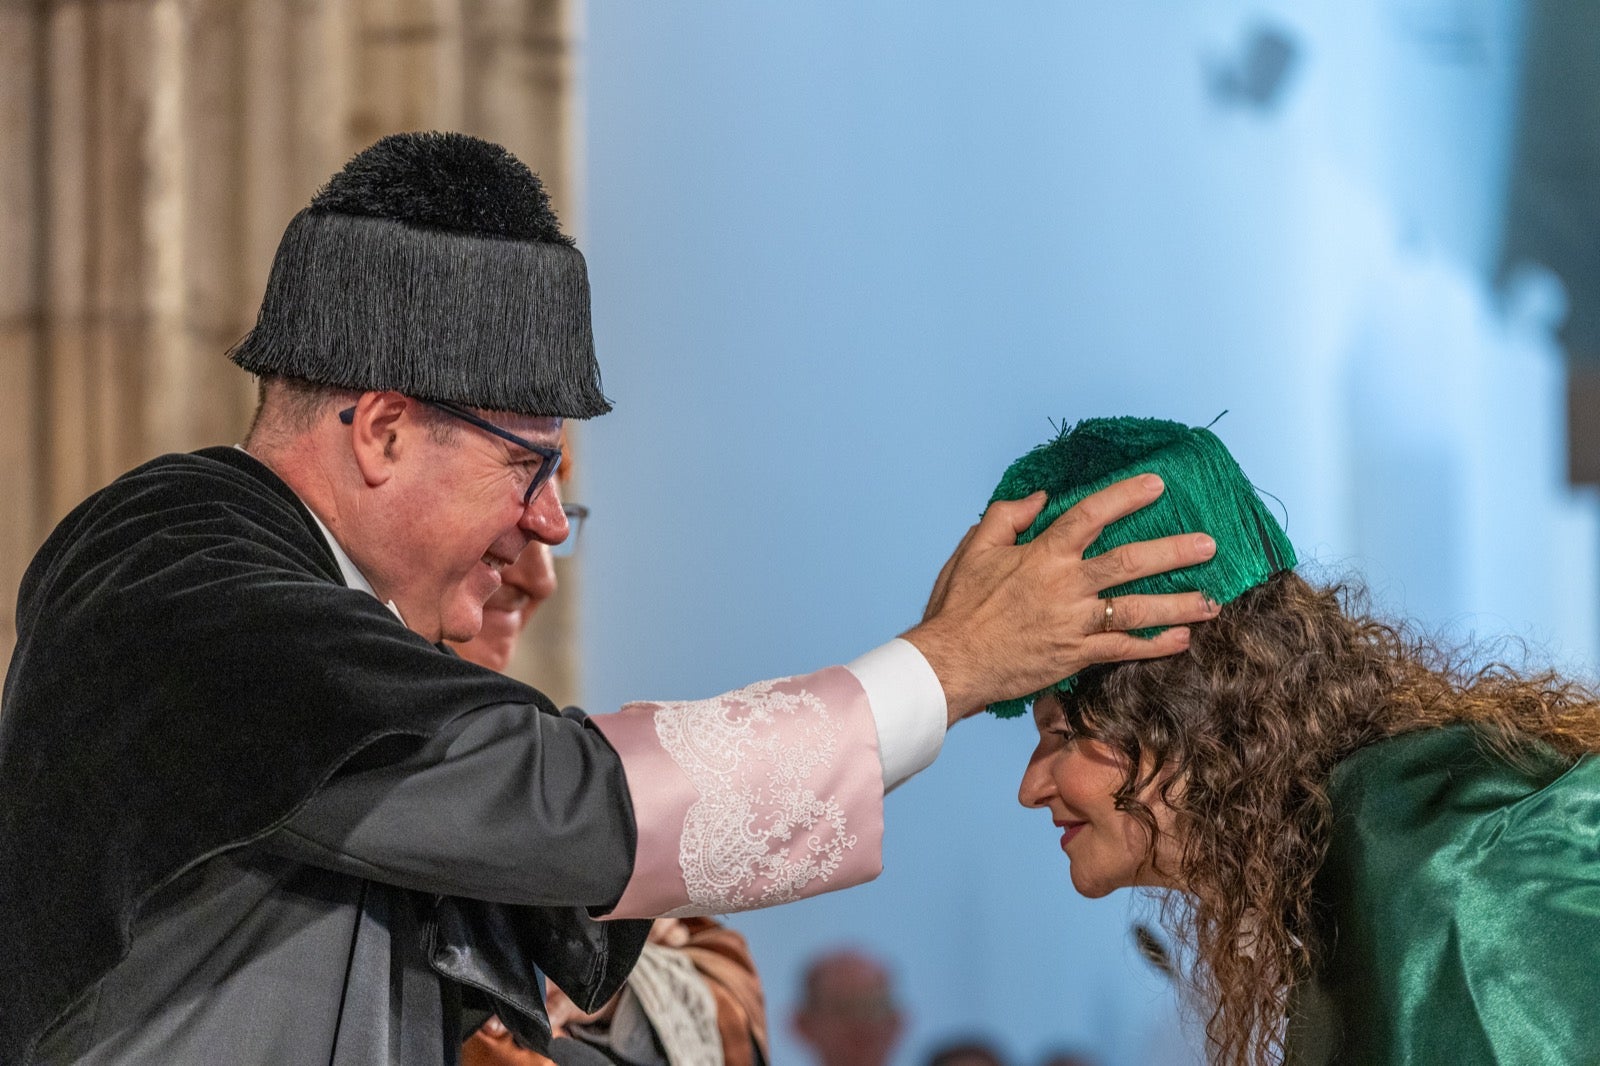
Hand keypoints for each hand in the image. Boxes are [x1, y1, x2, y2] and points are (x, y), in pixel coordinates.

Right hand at [903, 475, 1218, 723]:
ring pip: (1136, 608)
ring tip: (1212, 600)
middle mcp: (1065, 585)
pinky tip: (1182, 638)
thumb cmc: (959, 607)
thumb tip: (1040, 497)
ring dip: (1178, 604)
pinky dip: (1155, 644)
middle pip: (1130, 562)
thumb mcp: (974, 549)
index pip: (1091, 515)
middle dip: (1174, 552)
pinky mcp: (1076, 655)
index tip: (1156, 485)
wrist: (952, 662)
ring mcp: (1074, 622)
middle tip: (1209, 545)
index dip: (1126, 496)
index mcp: (1042, 554)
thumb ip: (1006, 517)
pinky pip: (1124, 648)